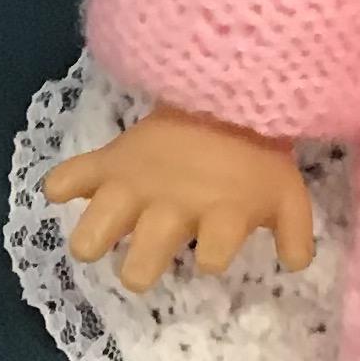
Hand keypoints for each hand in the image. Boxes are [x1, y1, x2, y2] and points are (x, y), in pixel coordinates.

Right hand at [42, 101, 316, 289]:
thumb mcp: (287, 194)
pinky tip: (65, 190)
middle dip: (139, 270)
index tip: (213, 251)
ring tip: (97, 239)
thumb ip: (296, 233)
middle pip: (141, 261)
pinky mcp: (110, 162)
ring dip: (93, 239)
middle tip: (142, 263)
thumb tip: (297, 266)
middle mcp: (172, 207)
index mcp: (220, 214)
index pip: (214, 256)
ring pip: (94, 228)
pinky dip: (63, 184)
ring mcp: (136, 185)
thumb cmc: (256, 154)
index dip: (215, 257)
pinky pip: (70, 176)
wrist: (228, 89)